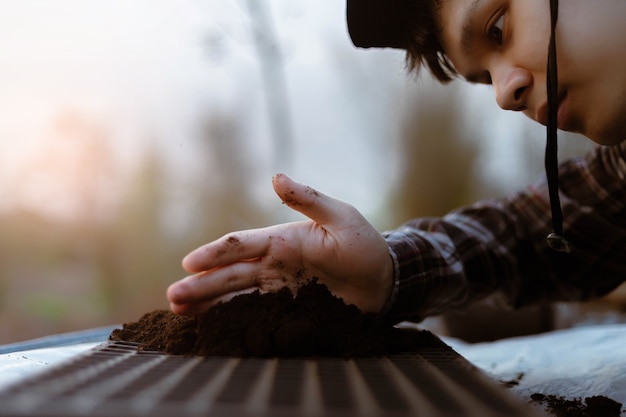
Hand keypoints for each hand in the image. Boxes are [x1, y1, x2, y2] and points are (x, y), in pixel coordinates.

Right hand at [167, 173, 393, 314]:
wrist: (385, 279)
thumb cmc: (365, 244)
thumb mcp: (340, 217)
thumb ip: (308, 200)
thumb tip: (275, 177)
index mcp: (282, 240)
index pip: (241, 245)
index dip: (215, 253)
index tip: (189, 262)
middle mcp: (274, 264)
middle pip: (231, 275)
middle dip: (201, 285)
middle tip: (173, 297)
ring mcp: (280, 288)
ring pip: (236, 296)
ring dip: (208, 303)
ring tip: (180, 312)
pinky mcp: (289, 309)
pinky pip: (256, 314)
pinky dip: (232, 319)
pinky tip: (212, 326)